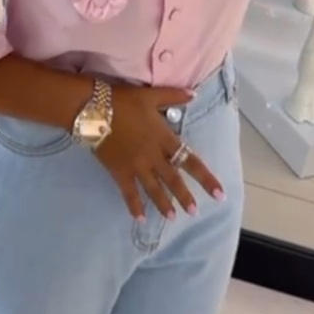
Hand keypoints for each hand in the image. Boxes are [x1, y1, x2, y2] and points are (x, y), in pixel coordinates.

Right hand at [95, 84, 224, 220]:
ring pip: (153, 188)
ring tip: (172, 218)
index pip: (189, 160)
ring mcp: (136, 166)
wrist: (94, 109)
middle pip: (173, 179)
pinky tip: (140, 219)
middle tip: (194, 212)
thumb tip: (194, 94)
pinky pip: (128, 192)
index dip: (205, 177)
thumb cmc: (123, 100)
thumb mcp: (151, 95)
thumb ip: (174, 96)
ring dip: (163, 204)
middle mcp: (153, 156)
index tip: (219, 193)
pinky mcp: (119, 171)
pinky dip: (134, 206)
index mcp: (164, 138)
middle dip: (185, 196)